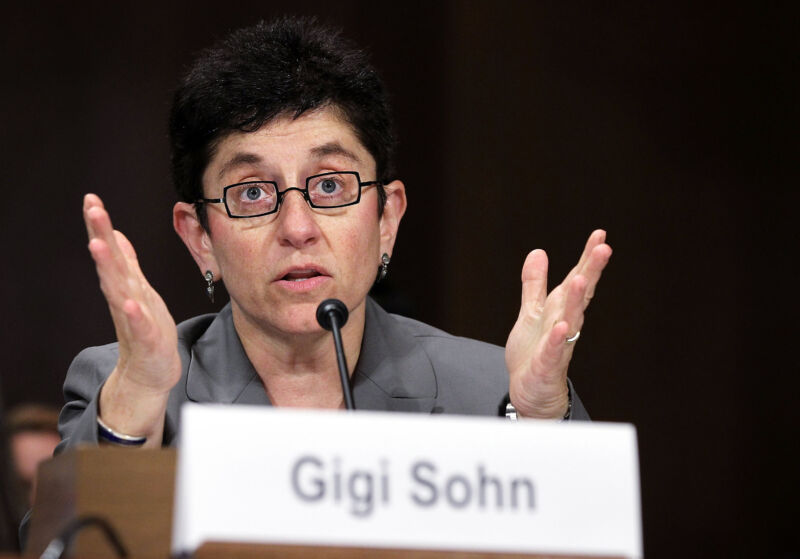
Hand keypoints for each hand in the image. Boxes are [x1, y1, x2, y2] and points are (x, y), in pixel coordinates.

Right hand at [84, 194, 180, 442]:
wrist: (149, 374)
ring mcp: (133, 319)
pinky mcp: (146, 341)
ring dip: (108, 268)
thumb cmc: (146, 330)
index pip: (111, 251)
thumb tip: (117, 236)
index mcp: (125, 285)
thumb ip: (127, 264)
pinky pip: (139, 326)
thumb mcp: (139, 291)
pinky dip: (133, 315)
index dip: (101, 225)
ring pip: (118, 290)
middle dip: (100, 235)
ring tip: (98, 246)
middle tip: (92, 209)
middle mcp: (125, 298)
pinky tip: (129, 304)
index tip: (91, 199)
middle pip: (110, 263)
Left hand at [505, 230, 611, 418]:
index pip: (577, 279)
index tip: (600, 235)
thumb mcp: (531, 311)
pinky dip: (557, 339)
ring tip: (580, 279)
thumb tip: (539, 252)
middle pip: (580, 295)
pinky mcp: (547, 364)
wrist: (530, 392)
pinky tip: (561, 327)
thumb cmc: (533, 352)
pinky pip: (553, 350)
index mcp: (560, 309)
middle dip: (591, 272)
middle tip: (604, 248)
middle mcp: (565, 324)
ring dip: (576, 300)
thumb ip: (535, 284)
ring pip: (570, 320)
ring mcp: (558, 344)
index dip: (587, 258)